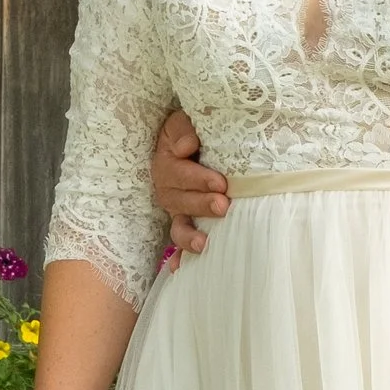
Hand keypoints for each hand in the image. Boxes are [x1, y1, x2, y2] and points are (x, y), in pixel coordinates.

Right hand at [151, 105, 227, 259]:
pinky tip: (181, 269)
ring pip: (177, 225)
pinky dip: (180, 256)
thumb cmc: (191, 129)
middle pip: (179, 201)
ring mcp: (176, 208)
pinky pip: (179, 240)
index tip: (220, 183)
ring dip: (189, 236)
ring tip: (205, 244)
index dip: (197, 180)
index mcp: (166, 162)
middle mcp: (168, 188)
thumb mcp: (181, 120)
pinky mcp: (185, 221)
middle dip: (201, 205)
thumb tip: (186, 147)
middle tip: (223, 205)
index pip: (178, 172)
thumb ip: (182, 129)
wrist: (192, 138)